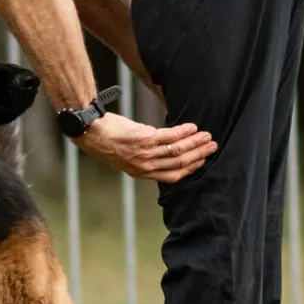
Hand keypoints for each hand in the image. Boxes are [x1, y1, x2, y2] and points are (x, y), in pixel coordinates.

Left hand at [74, 112, 215, 182]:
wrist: (91, 132)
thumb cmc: (107, 141)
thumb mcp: (126, 155)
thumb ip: (145, 157)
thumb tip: (163, 149)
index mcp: (142, 173)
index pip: (173, 176)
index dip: (190, 169)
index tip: (202, 161)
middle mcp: (145, 166)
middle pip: (180, 163)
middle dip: (198, 155)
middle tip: (212, 146)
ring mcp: (145, 154)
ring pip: (178, 150)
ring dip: (195, 143)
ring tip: (206, 136)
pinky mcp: (144, 139)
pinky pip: (170, 136)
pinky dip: (184, 132)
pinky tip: (192, 127)